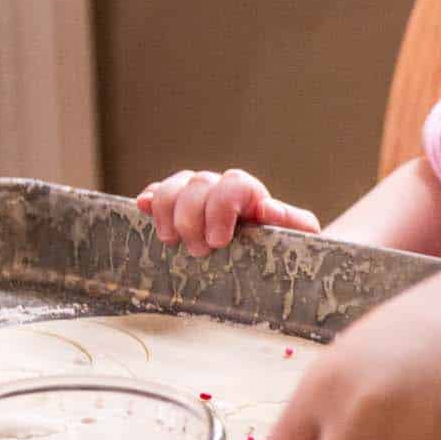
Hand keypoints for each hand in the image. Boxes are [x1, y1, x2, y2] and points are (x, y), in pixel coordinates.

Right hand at [136, 168, 320, 256]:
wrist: (268, 255)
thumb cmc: (284, 247)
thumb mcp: (298, 237)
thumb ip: (291, 221)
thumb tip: (267, 208)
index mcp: (250, 194)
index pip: (234, 184)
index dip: (221, 208)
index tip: (219, 241)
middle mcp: (221, 189)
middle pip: (199, 184)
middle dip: (192, 218)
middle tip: (200, 252)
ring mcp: (196, 196)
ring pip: (175, 185)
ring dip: (166, 210)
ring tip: (171, 240)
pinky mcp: (176, 208)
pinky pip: (157, 193)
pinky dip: (149, 199)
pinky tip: (142, 208)